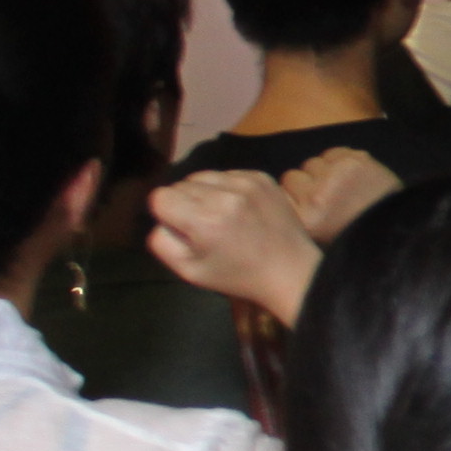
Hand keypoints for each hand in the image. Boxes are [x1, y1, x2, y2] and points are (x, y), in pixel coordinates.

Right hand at [148, 172, 317, 317]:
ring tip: (223, 217)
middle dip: (185, 204)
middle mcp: (225, 194)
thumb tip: (161, 218)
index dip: (167, 214)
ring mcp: (246, 182)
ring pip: (203, 176)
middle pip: (180, 184)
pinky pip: (227, 174)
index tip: (184, 230)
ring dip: (205, 193)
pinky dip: (227, 189)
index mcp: (204, 220)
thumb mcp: (189, 271)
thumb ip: (162, 242)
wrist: (290, 270)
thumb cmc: (236, 276)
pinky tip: (240, 210)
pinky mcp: (262, 177)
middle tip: (206, 228)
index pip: (160, 197)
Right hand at [280, 148, 399, 242]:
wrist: (396, 228)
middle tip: (328, 202)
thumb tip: (269, 193)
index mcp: (303, 221)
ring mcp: (336, 176)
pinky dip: (341, 162)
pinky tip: (353, 180)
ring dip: (324, 173)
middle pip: (291, 176)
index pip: (277, 191)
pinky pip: (333, 153)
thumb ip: (291, 216)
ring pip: (312, 163)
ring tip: (342, 192)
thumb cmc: (350, 234)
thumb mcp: (314, 238)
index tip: (304, 205)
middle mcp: (316, 197)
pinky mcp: (354, 161)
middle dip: (307, 185)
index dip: (291, 197)